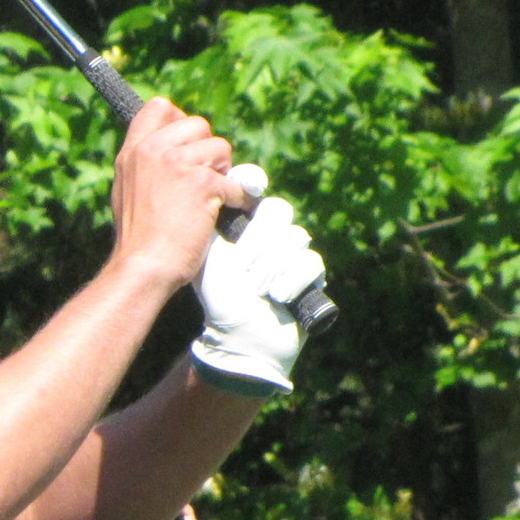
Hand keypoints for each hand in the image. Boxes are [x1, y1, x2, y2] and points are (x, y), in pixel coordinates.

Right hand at [108, 98, 246, 290]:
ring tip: (210, 196)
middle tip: (204, 176)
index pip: (159, 108)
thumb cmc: (138, 239)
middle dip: (208, 149)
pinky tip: (222, 213)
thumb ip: (147, 165)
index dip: (180, 119)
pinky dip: (235, 199)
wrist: (143, 265)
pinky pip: (235, 181)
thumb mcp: (127, 190)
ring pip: (221, 147)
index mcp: (133, 151)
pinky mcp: (203, 182)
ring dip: (223, 171)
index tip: (188, 143)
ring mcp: (178, 163)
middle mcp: (153, 150)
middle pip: (198, 124)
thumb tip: (176, 154)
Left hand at [189, 192, 326, 395]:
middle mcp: (270, 234)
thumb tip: (209, 187)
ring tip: (256, 290)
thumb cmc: (220, 299)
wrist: (239, 338)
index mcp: (243, 225)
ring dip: (271, 267)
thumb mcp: (207, 258)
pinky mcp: (312, 274)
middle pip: (277, 210)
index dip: (251, 182)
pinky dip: (290, 281)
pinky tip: (278, 297)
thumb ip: (209, 224)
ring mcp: (294, 252)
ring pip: (295, 236)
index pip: (252, 189)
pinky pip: (310, 261)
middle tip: (243, 266)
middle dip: (258, 240)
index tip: (251, 187)